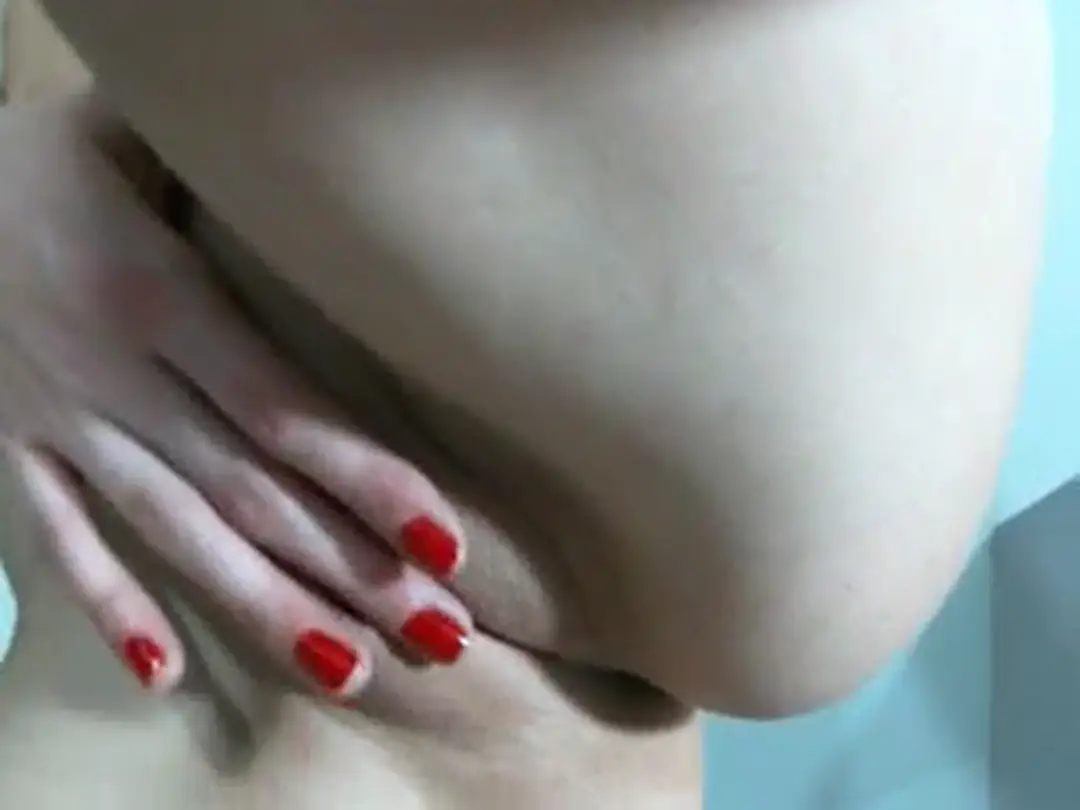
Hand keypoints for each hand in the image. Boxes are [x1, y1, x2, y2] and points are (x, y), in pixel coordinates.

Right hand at [0, 95, 470, 697]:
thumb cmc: (44, 159)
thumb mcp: (127, 135)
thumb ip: (225, 167)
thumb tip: (338, 174)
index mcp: (154, 294)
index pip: (280, 408)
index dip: (365, 477)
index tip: (444, 541)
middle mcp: (112, 373)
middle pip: (248, 489)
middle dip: (348, 567)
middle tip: (440, 632)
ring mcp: (55, 421)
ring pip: (171, 532)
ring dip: (263, 606)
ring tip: (351, 669)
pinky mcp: (7, 448)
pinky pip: (57, 538)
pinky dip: (106, 605)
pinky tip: (164, 674)